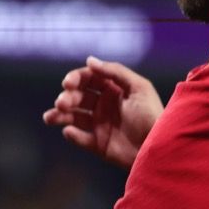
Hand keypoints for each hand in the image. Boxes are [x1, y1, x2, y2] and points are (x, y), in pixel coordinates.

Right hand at [42, 56, 162, 168]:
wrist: (158, 148)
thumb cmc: (152, 115)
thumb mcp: (138, 87)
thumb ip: (115, 71)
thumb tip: (89, 60)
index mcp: (114, 89)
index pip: (89, 79)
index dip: (76, 79)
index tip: (67, 83)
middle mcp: (105, 105)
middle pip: (78, 97)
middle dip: (67, 98)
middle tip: (62, 103)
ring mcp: (100, 125)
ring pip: (73, 117)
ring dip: (60, 115)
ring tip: (49, 118)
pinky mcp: (99, 145)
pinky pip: (80, 138)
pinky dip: (72, 135)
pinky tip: (68, 132)